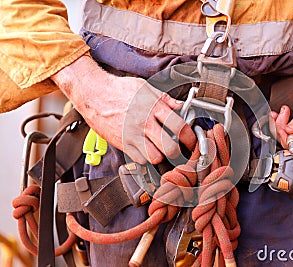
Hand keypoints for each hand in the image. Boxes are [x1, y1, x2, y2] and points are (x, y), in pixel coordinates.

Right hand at [51, 56, 195, 163]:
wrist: (93, 93)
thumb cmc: (118, 89)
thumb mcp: (145, 87)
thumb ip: (165, 98)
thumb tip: (180, 106)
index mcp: (153, 107)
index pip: (179, 127)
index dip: (189, 137)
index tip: (190, 140)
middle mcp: (144, 122)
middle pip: (169, 147)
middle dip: (178, 151)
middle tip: (178, 149)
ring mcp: (132, 134)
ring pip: (155, 157)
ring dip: (161, 156)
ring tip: (161, 149)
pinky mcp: (121, 143)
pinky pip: (139, 159)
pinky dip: (145, 158)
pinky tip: (146, 150)